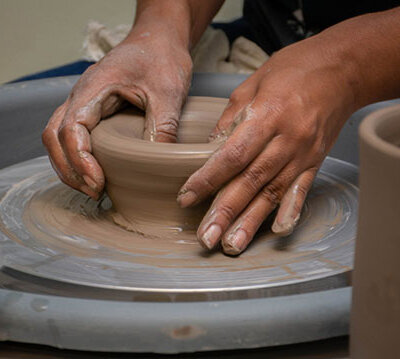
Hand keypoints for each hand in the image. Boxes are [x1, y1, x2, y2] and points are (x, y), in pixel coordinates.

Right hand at [42, 32, 191, 198]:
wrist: (158, 42)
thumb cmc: (161, 59)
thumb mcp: (169, 92)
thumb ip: (163, 126)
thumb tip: (158, 164)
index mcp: (94, 88)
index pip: (71, 128)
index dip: (79, 159)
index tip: (97, 181)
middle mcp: (81, 95)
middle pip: (54, 136)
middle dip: (69, 169)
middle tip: (95, 192)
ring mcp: (84, 102)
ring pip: (57, 137)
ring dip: (69, 166)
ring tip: (92, 189)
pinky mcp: (92, 110)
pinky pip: (72, 135)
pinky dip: (76, 157)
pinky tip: (94, 173)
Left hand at [177, 36, 357, 254]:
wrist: (342, 69)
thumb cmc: (294, 70)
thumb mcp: (251, 84)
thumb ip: (229, 120)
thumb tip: (210, 150)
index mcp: (267, 115)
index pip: (232, 155)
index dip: (207, 179)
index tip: (187, 197)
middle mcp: (286, 140)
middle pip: (250, 182)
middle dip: (225, 212)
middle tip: (205, 237)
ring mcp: (303, 154)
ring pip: (272, 193)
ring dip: (250, 221)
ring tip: (231, 244)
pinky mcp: (314, 161)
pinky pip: (301, 190)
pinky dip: (290, 212)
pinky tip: (277, 231)